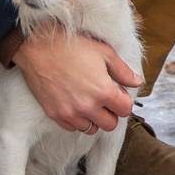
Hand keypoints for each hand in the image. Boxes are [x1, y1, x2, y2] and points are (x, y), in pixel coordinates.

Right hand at [14, 20, 139, 132]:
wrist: (38, 47)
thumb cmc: (72, 46)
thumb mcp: (104, 52)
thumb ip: (123, 71)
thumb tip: (136, 82)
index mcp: (103, 91)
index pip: (125, 110)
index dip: (124, 101)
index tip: (118, 93)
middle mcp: (88, 107)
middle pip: (110, 124)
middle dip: (111, 112)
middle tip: (105, 99)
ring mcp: (70, 113)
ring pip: (91, 129)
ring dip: (94, 118)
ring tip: (89, 102)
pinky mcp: (55, 114)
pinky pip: (73, 127)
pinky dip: (77, 120)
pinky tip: (75, 104)